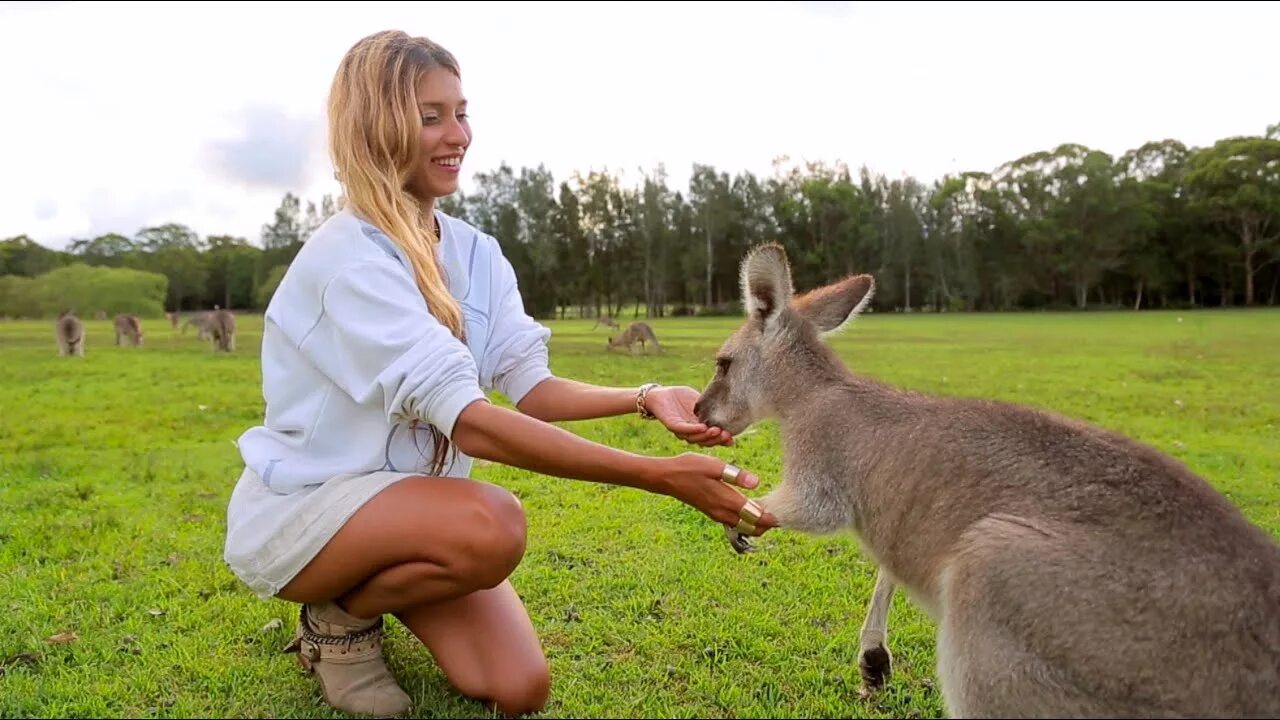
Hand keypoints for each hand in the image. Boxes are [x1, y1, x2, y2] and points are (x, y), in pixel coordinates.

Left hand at [643, 385, 733, 446]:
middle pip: (704, 441)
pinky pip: (683, 429)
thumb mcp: (700, 402)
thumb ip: (711, 408)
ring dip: (706, 436)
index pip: (711, 438)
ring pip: (694, 438)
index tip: (732, 439)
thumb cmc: (680, 397)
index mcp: (698, 428)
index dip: (721, 440)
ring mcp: (680, 430)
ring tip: (717, 431)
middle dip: (716, 440)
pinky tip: (702, 427)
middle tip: (726, 435)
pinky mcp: (672, 424)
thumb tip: (729, 410)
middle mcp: (690, 432)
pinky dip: (693, 429)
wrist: (661, 393)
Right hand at [655, 453, 777, 536]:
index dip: (771, 519)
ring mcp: (716, 513)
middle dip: (766, 524)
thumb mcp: (714, 466)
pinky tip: (750, 509)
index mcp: (726, 501)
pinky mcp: (712, 511)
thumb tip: (757, 482)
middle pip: (751, 527)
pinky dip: (745, 520)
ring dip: (756, 523)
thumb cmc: (689, 467)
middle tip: (779, 515)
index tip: (784, 515)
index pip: (755, 517)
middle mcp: (723, 512)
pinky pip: (734, 522)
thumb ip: (736, 474)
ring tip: (768, 513)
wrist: (666, 478)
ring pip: (743, 526)